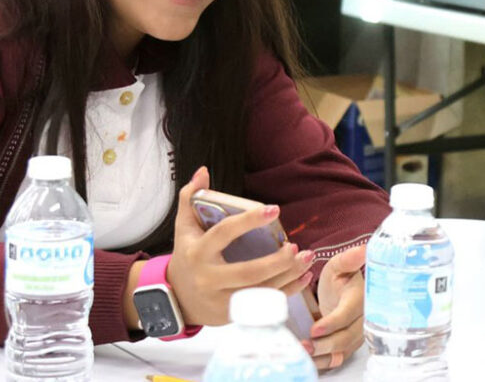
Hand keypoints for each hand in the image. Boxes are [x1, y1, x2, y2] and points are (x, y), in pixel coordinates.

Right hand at [164, 167, 315, 325]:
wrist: (178, 298)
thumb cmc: (187, 256)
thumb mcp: (184, 227)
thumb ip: (191, 197)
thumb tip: (203, 170)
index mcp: (198, 252)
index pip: (224, 233)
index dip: (249, 221)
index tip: (274, 209)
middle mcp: (209, 278)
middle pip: (248, 272)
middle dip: (276, 261)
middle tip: (295, 245)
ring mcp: (221, 300)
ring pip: (260, 291)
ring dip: (288, 275)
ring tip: (307, 257)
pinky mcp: (232, 314)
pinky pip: (264, 305)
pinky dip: (288, 292)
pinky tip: (303, 277)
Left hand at [304, 245, 366, 369]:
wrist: (342, 295)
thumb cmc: (339, 279)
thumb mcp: (340, 265)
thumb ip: (348, 259)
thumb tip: (363, 248)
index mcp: (360, 298)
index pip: (348, 314)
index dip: (333, 323)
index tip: (315, 328)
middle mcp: (363, 319)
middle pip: (346, 337)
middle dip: (326, 344)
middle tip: (305, 346)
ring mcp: (356, 335)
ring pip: (342, 350)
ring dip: (323, 356)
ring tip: (304, 353)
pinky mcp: (348, 347)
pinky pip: (338, 358)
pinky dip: (324, 363)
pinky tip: (310, 361)